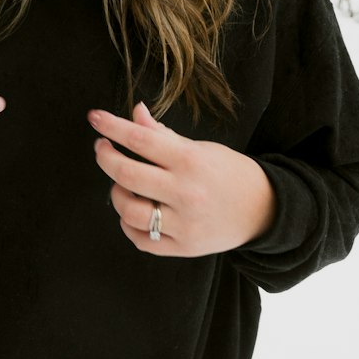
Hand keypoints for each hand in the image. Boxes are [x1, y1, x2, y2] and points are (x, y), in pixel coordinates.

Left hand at [88, 102, 276, 256]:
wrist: (264, 209)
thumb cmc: (229, 172)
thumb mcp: (200, 148)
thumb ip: (164, 134)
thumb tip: (135, 112)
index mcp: (190, 160)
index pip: (141, 139)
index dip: (112, 126)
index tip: (95, 117)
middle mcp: (185, 192)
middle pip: (127, 174)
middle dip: (105, 157)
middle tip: (101, 148)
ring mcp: (184, 223)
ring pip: (129, 211)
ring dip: (117, 194)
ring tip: (123, 185)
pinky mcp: (183, 246)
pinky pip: (141, 239)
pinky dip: (129, 225)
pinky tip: (134, 212)